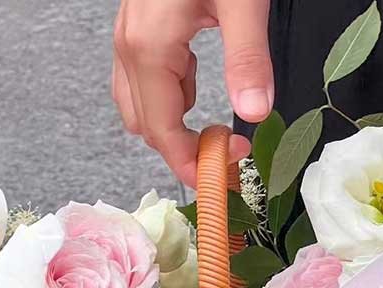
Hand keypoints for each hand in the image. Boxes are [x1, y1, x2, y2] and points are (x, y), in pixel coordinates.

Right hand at [113, 0, 272, 186]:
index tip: (224, 175)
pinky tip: (196, 74)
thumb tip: (254, 111)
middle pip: (149, 128)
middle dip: (187, 150)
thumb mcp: (242, 2)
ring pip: (142, 108)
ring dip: (177, 123)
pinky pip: (144, 80)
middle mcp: (130, 46)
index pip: (163, 132)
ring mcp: (128, 37)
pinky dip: (171, 94)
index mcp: (150, 47)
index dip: (192, 164)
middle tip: (229, 151)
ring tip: (216, 115)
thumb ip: (247, 58)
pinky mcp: (136, 28)